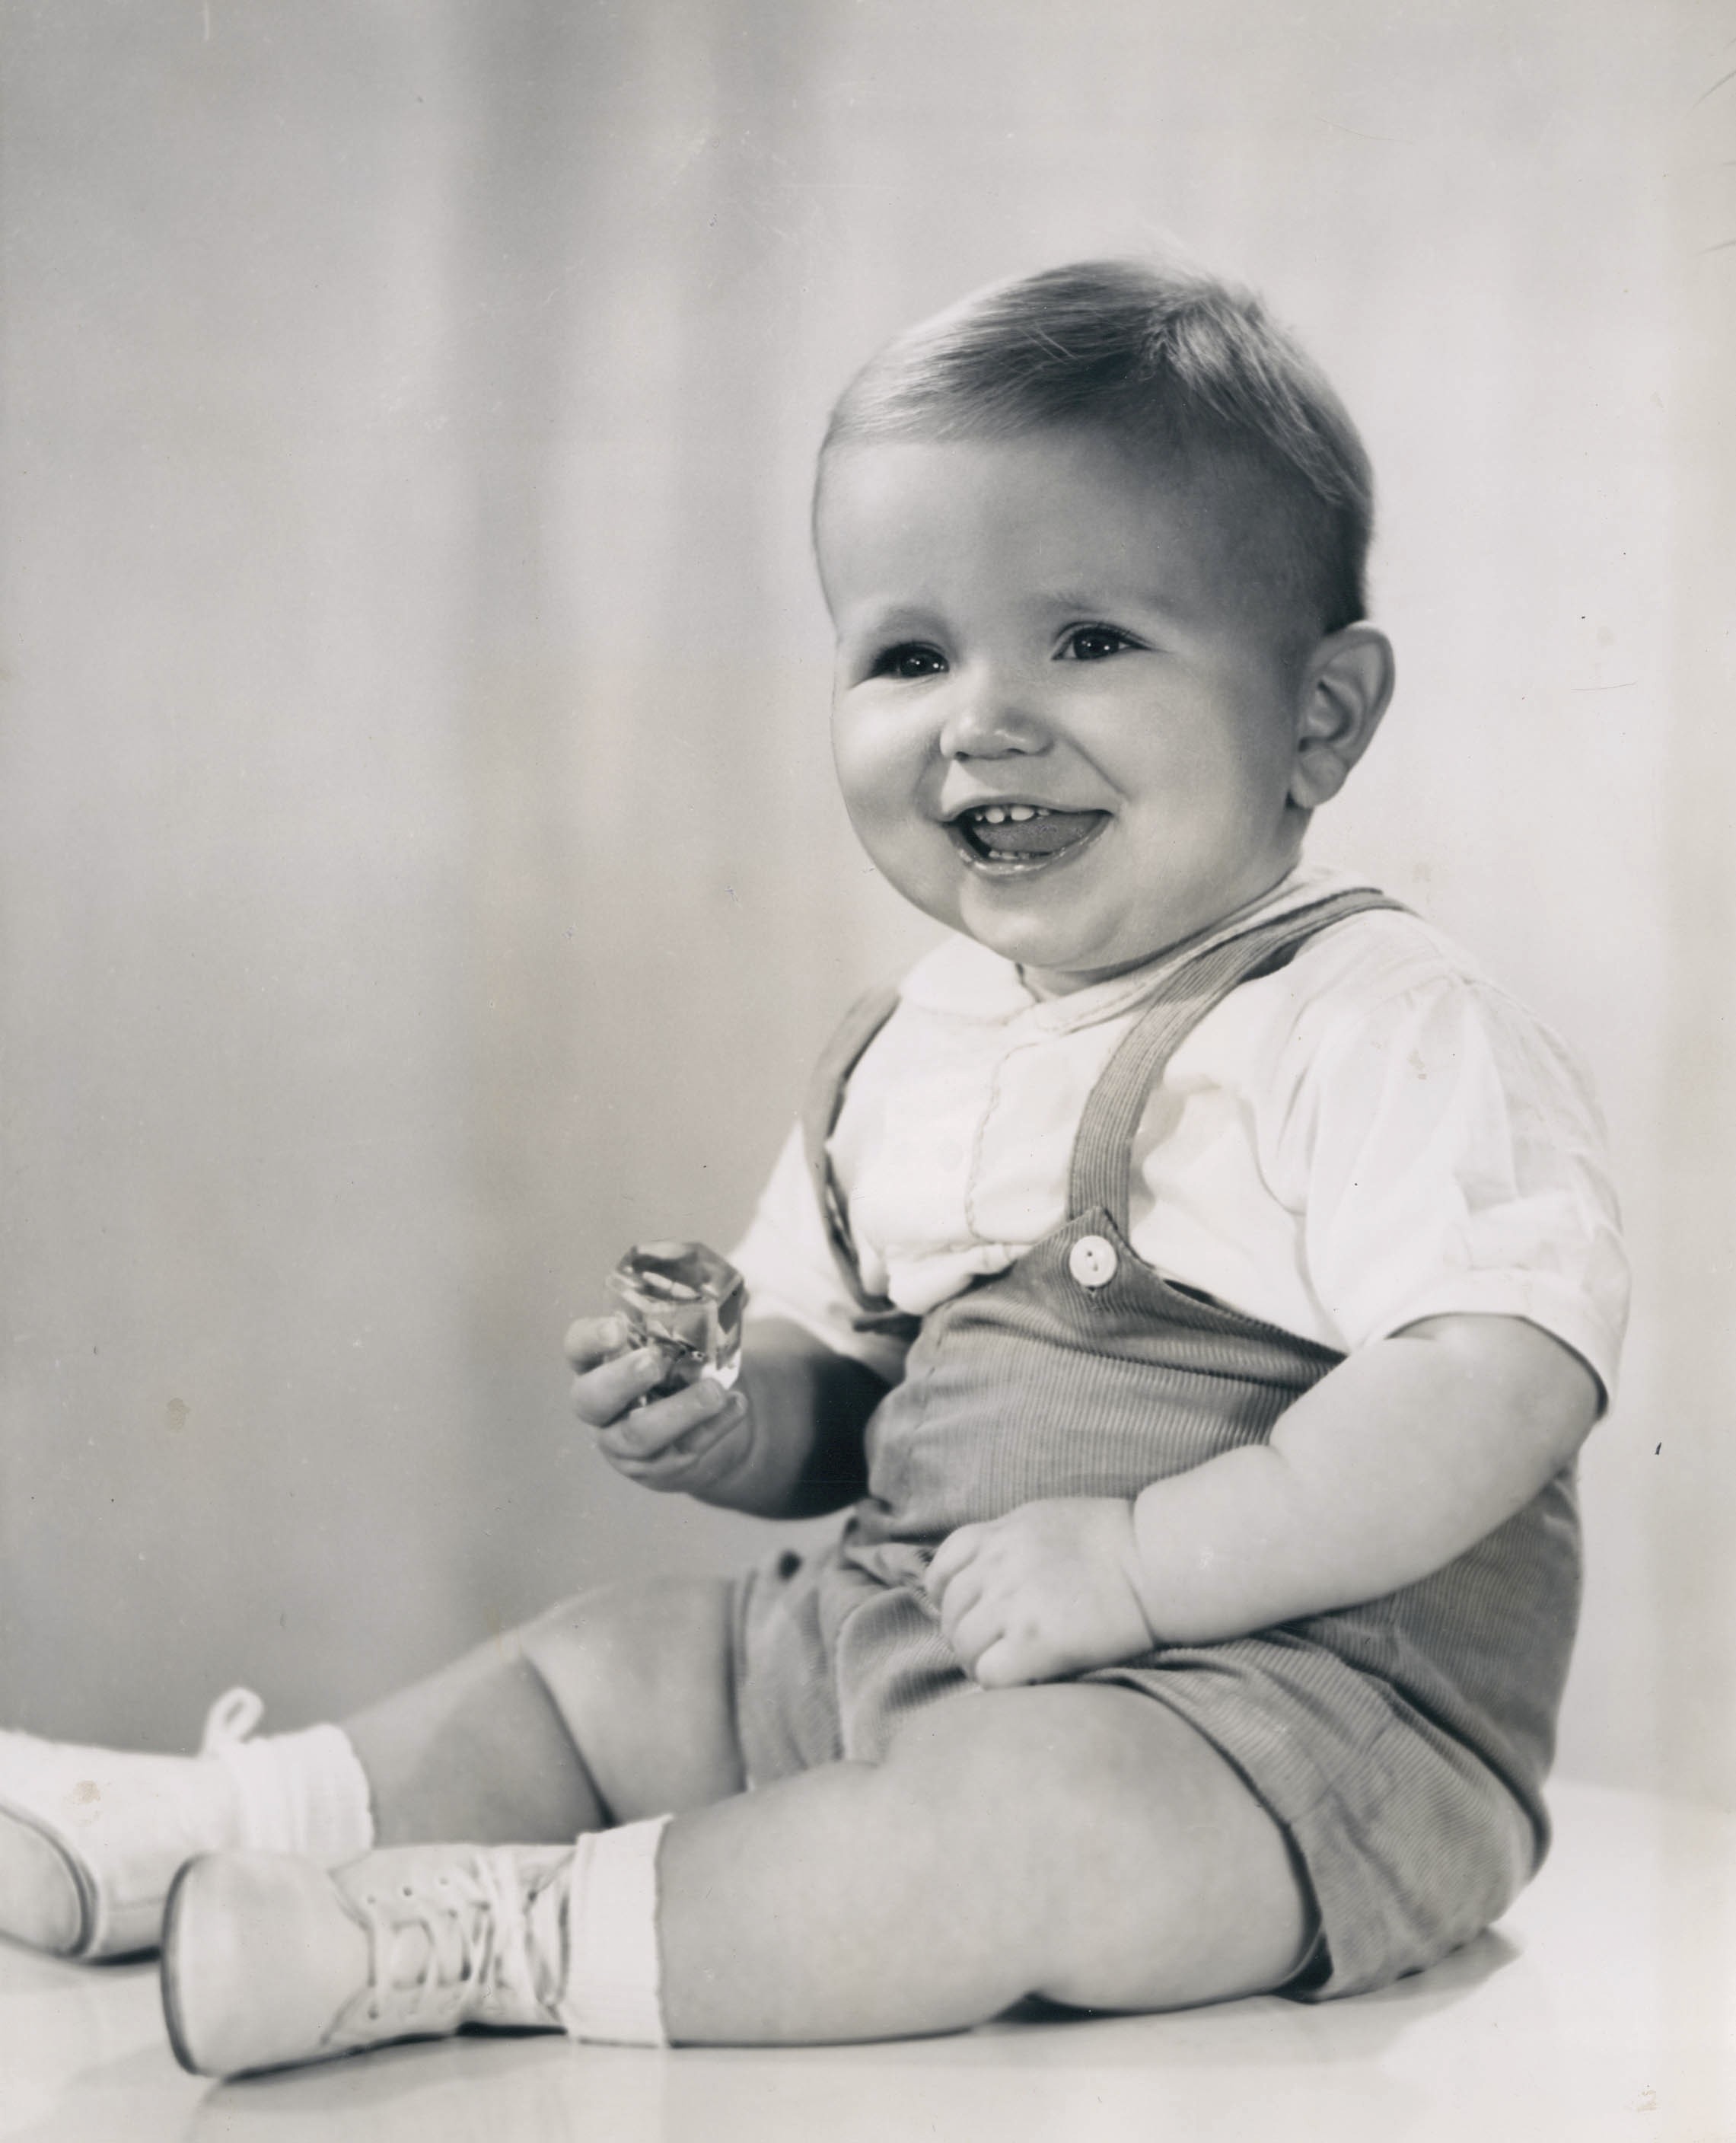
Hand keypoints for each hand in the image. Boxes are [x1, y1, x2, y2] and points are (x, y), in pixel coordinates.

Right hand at [565, 1315, 754, 1495]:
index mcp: (598, 1365)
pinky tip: (737, 1405)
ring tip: (715, 1391)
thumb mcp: (675, 1345)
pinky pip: (681, 1452)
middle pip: (591, 1399)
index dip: (590, 1339)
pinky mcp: (657, 1467)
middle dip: (622, 1379)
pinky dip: (713, 1428)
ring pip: (638, 1435)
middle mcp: (600, 1408)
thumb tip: (742, 1295)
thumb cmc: (675, 1373)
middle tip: (654, 1362)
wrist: (690, 1433)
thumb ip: (699, 1318)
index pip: (578, 1348)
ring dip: (679, 1411)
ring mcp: (623, 1443)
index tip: (617, 1327)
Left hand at [924, 1498, 1157, 1687]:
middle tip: (987, 1649)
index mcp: (1000, 1535)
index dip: (947, 1595)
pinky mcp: (1036, 1643)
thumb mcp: (1046, 1520)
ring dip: (977, 1662)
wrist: (1155, 1561)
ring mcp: (1015, 1605)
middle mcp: (998, 1567)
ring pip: (964, 1646)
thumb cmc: (1113, 1539)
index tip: (965, 1611)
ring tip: (1002, 1667)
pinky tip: (1019, 1678)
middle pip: (951, 1612)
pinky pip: (989, 1674)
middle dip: (962, 1634)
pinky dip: (996, 1681)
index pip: (943, 1568)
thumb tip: (986, 1569)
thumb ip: (1009, 1541)